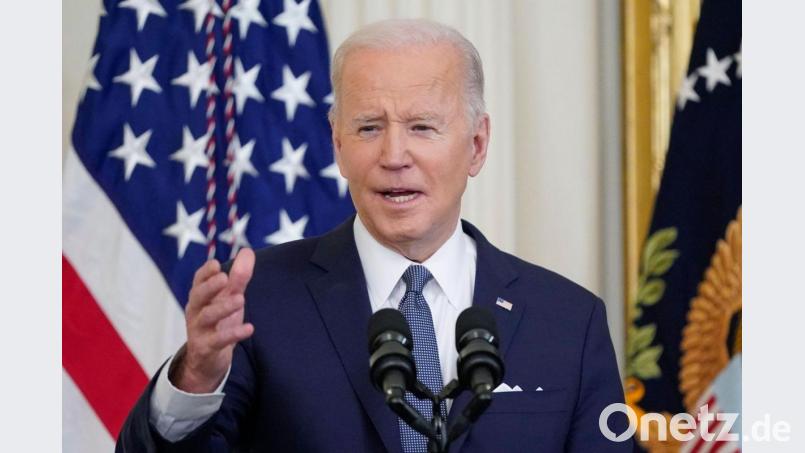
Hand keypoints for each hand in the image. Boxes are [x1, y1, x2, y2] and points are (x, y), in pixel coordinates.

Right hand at [171, 248, 255, 392]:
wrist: (206, 361)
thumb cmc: (218, 323)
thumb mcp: (228, 299)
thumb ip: (238, 277)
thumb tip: (247, 251)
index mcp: (200, 298)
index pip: (198, 281)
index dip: (205, 273)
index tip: (215, 264)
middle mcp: (196, 312)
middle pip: (198, 296)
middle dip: (209, 287)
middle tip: (224, 278)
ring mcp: (199, 330)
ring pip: (208, 317)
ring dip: (223, 307)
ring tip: (240, 299)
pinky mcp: (207, 348)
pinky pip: (218, 340)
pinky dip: (233, 334)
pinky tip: (249, 328)